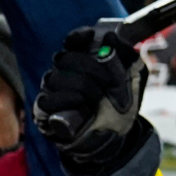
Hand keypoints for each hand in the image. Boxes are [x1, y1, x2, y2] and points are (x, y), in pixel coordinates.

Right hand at [34, 26, 149, 175]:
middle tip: (108, 81)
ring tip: (97, 98)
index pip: (72, 41)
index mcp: (82, 62)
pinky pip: (48, 99)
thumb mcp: (133, 77)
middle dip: (90, 67)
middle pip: (65, 57)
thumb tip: (111, 36)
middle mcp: (63, 73)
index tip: (90, 37)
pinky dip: (67, 100)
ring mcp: (51, 92)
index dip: (79, 37)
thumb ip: (126, 54)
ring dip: (82, 86)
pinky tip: (81, 105)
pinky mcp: (43, 112)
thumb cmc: (119, 107)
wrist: (112, 139)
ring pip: (56, 77)